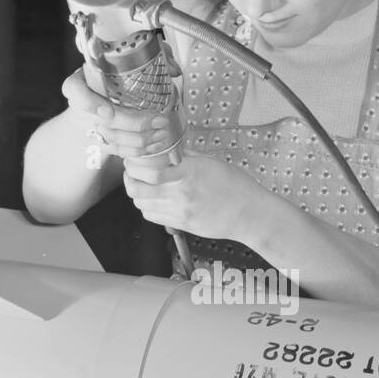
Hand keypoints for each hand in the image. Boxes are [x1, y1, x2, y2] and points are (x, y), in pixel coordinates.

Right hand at [60, 66, 170, 159]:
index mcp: (81, 81)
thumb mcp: (130, 59)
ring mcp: (91, 125)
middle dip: (133, 124)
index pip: (74, 90)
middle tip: (158, 120)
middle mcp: (81, 105)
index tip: (108, 111)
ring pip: (112, 139)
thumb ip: (151, 56)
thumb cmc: (116, 74)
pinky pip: (118, 150)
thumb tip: (173, 69)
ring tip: (162, 132)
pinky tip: (155, 144)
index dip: (88, 103)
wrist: (102, 96)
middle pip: (103, 121)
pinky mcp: (102, 141)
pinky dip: (138, 150)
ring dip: (139, 139)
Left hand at [122, 150, 266, 240]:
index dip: (135, 167)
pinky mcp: (181, 225)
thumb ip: (187, 158)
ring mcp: (180, 212)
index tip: (133, 160)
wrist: (249, 213)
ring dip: (137, 195)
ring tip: (141, 185)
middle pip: (138, 191)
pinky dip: (147, 208)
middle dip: (129, 180)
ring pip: (142, 206)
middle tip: (131, 172)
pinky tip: (153, 200)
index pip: (150, 174)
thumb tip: (170, 152)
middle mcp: (181, 195)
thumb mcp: (211, 162)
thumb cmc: (235, 186)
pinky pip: (154, 218)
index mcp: (188, 174)